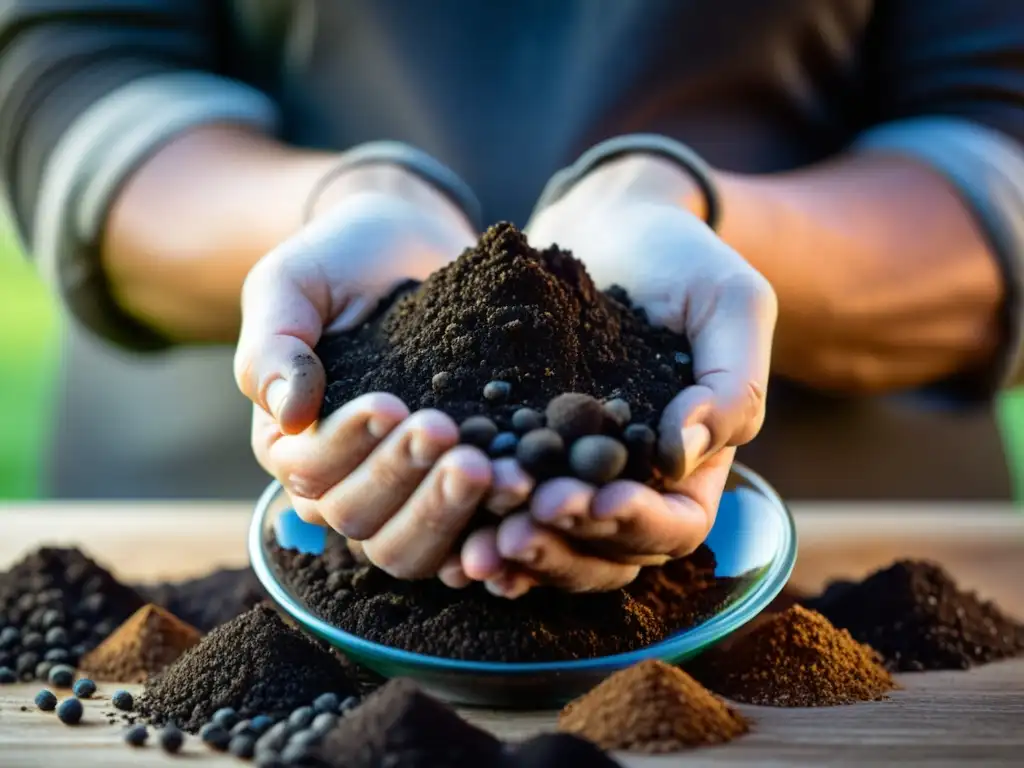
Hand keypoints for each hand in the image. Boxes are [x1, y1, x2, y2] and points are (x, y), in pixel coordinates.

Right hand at [235, 165, 516, 579]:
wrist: (410, 248)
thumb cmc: (340, 262)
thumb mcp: (292, 284)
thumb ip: (274, 342)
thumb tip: (288, 414)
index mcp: (291, 441)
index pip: (309, 469)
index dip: (348, 445)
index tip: (391, 403)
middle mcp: (341, 481)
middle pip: (359, 519)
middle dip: (405, 480)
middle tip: (451, 437)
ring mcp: (402, 494)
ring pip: (410, 546)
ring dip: (450, 514)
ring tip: (497, 472)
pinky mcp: (454, 492)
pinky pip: (468, 537)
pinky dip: (493, 533)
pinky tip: (524, 501)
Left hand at [453, 154, 776, 596]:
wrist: (611, 224)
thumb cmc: (683, 261)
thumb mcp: (730, 304)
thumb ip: (731, 382)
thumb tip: (681, 454)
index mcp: (694, 462)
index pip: (678, 523)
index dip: (640, 524)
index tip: (599, 500)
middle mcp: (635, 484)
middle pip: (610, 553)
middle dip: (566, 545)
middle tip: (520, 525)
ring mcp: (575, 476)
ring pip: (554, 543)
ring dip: (519, 551)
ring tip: (477, 546)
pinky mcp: (523, 455)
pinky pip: (504, 506)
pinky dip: (480, 526)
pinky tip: (452, 535)